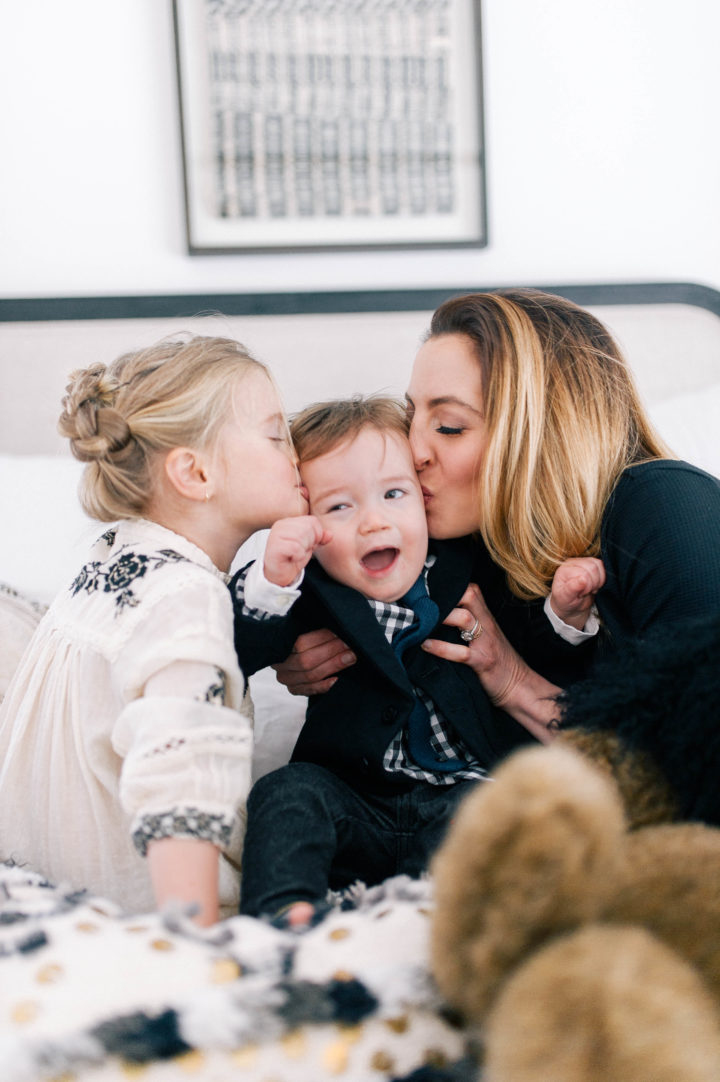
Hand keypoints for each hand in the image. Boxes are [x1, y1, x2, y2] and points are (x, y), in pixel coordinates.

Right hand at [263, 516, 330, 587]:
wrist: (279, 575)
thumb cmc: (291, 559)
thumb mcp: (309, 546)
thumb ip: (319, 538)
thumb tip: (330, 534)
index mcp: (289, 522)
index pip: (313, 521)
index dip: (316, 536)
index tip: (306, 546)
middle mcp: (281, 525)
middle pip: (308, 528)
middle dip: (309, 543)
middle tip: (299, 552)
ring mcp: (275, 535)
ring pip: (302, 536)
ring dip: (302, 550)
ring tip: (294, 555)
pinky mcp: (274, 547)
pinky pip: (295, 548)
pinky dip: (297, 556)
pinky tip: (291, 558)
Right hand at [272, 628, 356, 695]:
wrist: (298, 657)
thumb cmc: (308, 640)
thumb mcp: (309, 631)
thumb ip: (321, 633)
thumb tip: (339, 630)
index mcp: (280, 644)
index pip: (302, 642)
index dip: (324, 638)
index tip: (342, 634)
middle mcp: (280, 663)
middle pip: (306, 660)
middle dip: (332, 653)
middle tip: (351, 647)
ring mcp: (286, 678)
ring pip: (310, 676)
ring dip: (333, 666)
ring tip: (350, 658)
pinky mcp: (294, 689)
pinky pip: (310, 690)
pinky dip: (324, 686)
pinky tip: (337, 679)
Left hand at [421, 583, 560, 742]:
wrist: (519, 686)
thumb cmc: (499, 662)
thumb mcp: (487, 637)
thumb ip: (470, 624)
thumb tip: (438, 616)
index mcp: (486, 618)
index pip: (471, 590)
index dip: (451, 585)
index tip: (429, 589)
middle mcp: (487, 625)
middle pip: (470, 595)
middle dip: (447, 594)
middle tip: (423, 601)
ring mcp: (486, 643)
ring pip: (466, 619)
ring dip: (443, 617)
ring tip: (422, 620)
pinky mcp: (482, 662)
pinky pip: (461, 652)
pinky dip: (441, 648)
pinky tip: (425, 645)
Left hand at [550, 557, 605, 629]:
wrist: (570, 603)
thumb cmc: (565, 600)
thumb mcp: (566, 598)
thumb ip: (572, 588)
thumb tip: (583, 579)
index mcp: (564, 570)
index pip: (584, 574)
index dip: (586, 587)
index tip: (579, 594)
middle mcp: (572, 563)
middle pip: (592, 567)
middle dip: (593, 583)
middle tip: (585, 592)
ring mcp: (582, 562)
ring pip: (598, 565)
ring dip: (598, 581)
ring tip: (589, 589)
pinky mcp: (590, 564)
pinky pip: (602, 566)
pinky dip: (601, 578)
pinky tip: (594, 585)